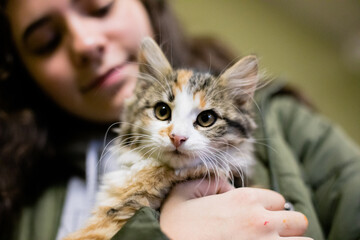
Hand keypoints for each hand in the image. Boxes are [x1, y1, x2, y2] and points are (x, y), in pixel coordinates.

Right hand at [160, 179, 310, 239]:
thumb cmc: (176, 225)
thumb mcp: (185, 193)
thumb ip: (210, 184)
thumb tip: (227, 188)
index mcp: (245, 199)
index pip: (278, 199)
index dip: (267, 208)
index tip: (257, 217)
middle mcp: (262, 220)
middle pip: (298, 221)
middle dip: (286, 226)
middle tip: (270, 233)